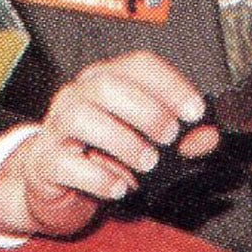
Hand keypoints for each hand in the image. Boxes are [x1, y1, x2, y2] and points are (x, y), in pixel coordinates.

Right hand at [0, 51, 220, 237]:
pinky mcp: (45, 162)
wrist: (50, 182)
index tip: (195, 111)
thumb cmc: (98, 155)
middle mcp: (78, 97)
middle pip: (108, 86)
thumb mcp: (143, 143)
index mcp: (105, 81)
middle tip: (170, 137)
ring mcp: (57, 128)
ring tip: (147, 162)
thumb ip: (179, 138)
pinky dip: (99, 177)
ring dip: (123, 141)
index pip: (138, 65)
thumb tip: (207, 135)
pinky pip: (67, 163)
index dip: (171, 84)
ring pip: (82, 117)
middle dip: (147, 111)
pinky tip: (120, 187)